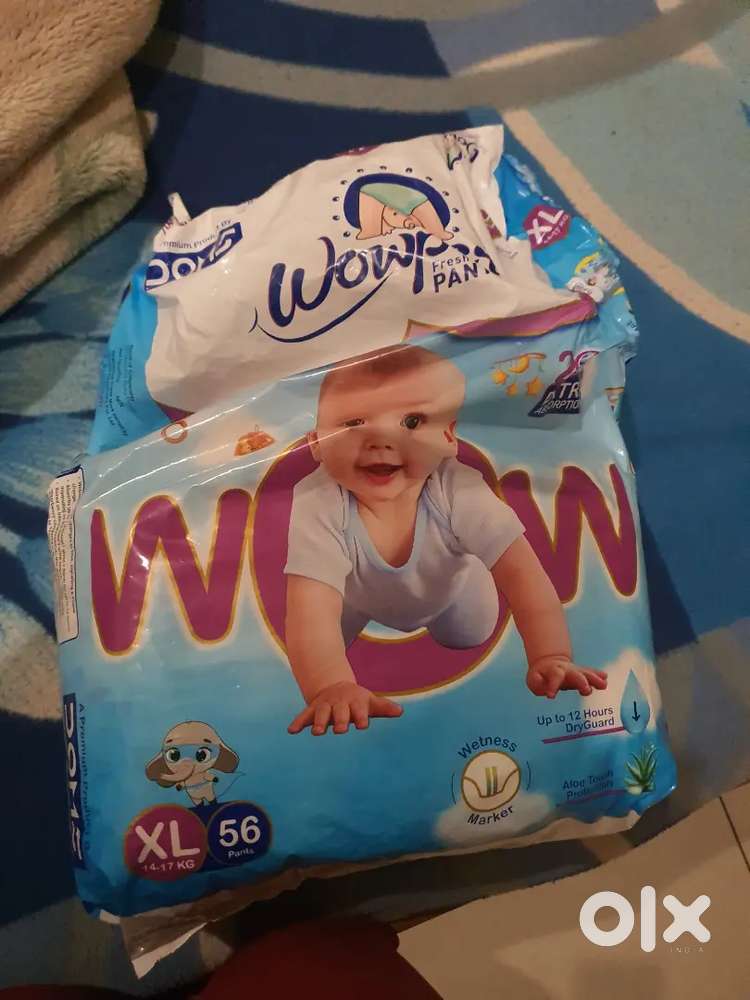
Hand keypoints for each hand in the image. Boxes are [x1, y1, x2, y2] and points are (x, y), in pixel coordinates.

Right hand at [288, 681, 402, 734]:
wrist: (335, 687)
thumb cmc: (357, 700)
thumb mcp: (370, 702)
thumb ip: (383, 707)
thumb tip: (400, 711)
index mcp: (355, 701)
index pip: (359, 710)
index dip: (360, 717)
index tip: (362, 725)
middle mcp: (339, 703)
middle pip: (339, 712)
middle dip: (340, 720)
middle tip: (341, 729)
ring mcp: (325, 705)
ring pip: (321, 713)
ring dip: (320, 722)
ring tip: (318, 732)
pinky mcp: (313, 709)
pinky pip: (303, 715)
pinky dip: (298, 722)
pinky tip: (291, 731)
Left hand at [527, 656, 607, 698]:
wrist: (550, 662)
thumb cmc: (541, 676)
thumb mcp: (534, 680)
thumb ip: (538, 684)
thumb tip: (548, 691)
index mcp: (554, 671)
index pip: (554, 677)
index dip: (552, 686)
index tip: (550, 696)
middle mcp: (567, 670)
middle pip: (575, 675)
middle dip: (582, 682)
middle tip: (587, 690)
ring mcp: (576, 671)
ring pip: (586, 673)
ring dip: (594, 679)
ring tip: (603, 685)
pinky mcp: (583, 673)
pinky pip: (592, 673)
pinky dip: (598, 675)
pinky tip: (605, 678)